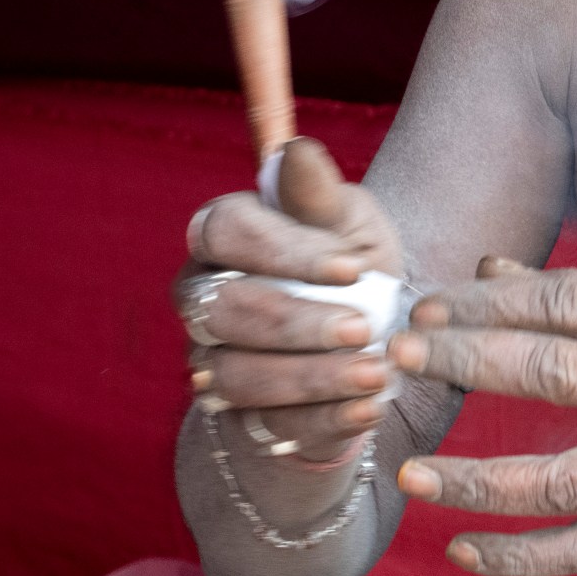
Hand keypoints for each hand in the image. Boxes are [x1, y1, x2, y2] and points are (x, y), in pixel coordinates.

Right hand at [180, 138, 404, 462]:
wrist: (370, 341)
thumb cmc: (354, 267)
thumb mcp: (351, 226)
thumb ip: (319, 196)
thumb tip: (297, 151)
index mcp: (222, 236)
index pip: (227, 232)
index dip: (284, 252)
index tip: (351, 268)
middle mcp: (201, 299)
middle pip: (225, 310)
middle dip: (297, 322)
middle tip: (363, 328)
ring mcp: (210, 361)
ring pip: (236, 376)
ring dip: (311, 378)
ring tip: (375, 375)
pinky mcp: (237, 417)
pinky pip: (266, 425)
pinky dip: (322, 420)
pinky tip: (367, 410)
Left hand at [388, 264, 576, 575]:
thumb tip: (488, 268)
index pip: (572, 304)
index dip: (493, 304)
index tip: (430, 308)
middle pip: (560, 374)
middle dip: (470, 362)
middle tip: (401, 358)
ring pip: (565, 479)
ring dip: (478, 479)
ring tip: (411, 471)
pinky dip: (521, 555)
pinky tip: (462, 547)